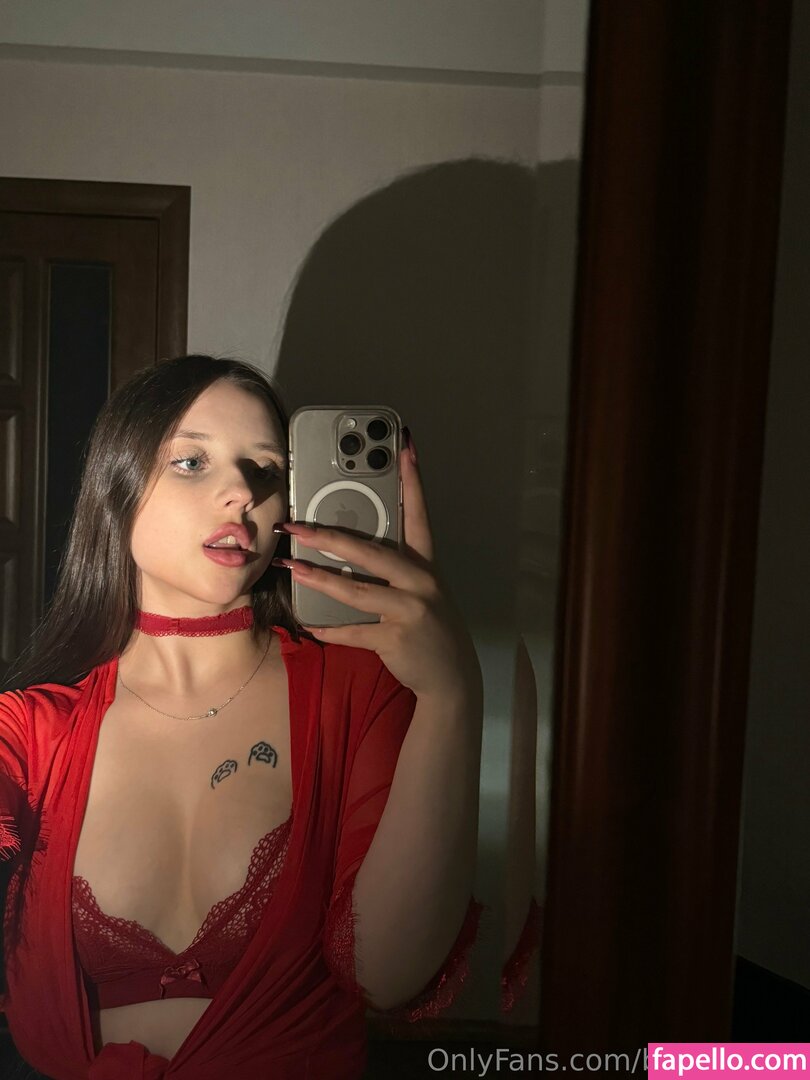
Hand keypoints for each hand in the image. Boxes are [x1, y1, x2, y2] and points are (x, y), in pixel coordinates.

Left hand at [273, 437, 480, 701]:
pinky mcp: (396, 638)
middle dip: (329, 536)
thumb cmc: (429, 625)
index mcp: (425, 564)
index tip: (404, 446)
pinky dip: (329, 628)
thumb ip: (395, 567)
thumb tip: (348, 546)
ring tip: (290, 565)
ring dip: (318, 578)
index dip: (412, 479)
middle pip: (371, 551)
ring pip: (355, 590)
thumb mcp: (422, 589)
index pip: (419, 514)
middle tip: (296, 525)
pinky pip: (353, 630)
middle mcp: (420, 582)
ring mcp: (410, 610)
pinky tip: (308, 622)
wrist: (452, 675)